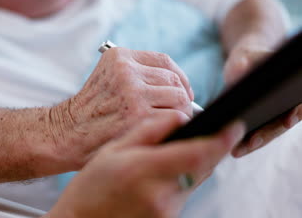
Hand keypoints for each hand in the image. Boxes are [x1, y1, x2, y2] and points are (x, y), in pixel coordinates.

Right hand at [45, 113, 244, 217]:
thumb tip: (180, 117)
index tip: (234, 127)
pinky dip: (182, 179)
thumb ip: (149, 129)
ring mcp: (167, 211)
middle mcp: (161, 195)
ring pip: (197, 180)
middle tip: (200, 136)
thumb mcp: (113, 148)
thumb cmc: (92, 185)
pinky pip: (186, 193)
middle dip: (209, 149)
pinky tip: (160, 176)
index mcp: (144, 170)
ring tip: (167, 158)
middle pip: (203, 168)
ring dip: (194, 164)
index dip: (220, 141)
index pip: (197, 155)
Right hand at [52, 48, 194, 168]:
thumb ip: (137, 75)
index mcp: (119, 57)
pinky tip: (163, 132)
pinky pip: (175, 117)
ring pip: (179, 98)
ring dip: (179, 114)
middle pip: (174, 80)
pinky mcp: (137, 114)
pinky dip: (175, 127)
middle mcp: (125, 70)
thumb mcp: (108, 79)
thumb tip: (181, 88)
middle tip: (176, 114)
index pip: (164, 61)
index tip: (181, 92)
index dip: (178, 78)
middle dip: (180, 99)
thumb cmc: (91, 112)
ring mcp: (132, 91)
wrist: (66, 134)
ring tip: (167, 124)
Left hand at [223, 37, 300, 156]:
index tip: (287, 120)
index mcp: (292, 87)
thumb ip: (244, 61)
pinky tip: (234, 149)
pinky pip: (257, 134)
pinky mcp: (263, 122)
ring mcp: (276, 115)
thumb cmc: (249, 56)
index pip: (299, 103)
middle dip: (266, 135)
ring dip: (254, 144)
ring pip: (269, 132)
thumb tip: (239, 71)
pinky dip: (246, 142)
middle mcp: (288, 104)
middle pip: (282, 122)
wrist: (244, 61)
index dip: (296, 111)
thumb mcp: (246, 55)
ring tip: (237, 151)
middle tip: (251, 143)